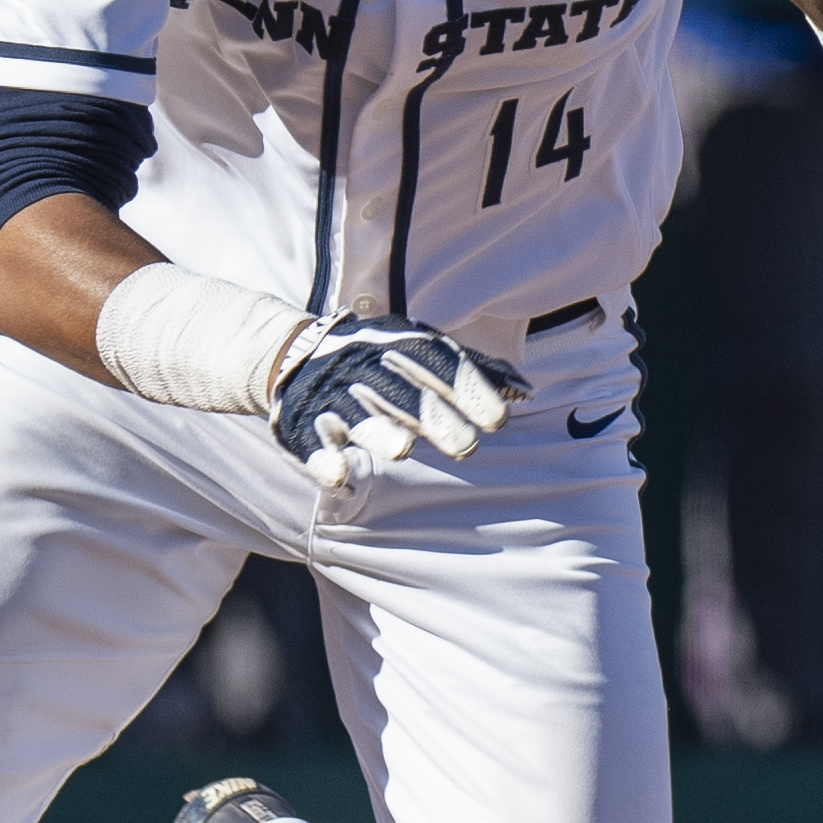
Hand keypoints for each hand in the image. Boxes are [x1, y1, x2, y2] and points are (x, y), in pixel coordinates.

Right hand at [272, 312, 529, 483]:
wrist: (296, 353)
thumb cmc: (379, 360)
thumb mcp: (422, 353)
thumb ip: (472, 371)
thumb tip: (526, 391)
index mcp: (398, 344)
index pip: (436, 362)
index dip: (466, 388)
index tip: (498, 419)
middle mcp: (364, 365)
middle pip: (400, 391)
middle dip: (432, 416)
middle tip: (466, 448)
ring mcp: (332, 394)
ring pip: (356, 414)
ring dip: (378, 432)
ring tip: (403, 451)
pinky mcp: (302, 421)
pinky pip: (311, 441)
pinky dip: (322, 459)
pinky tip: (340, 479)